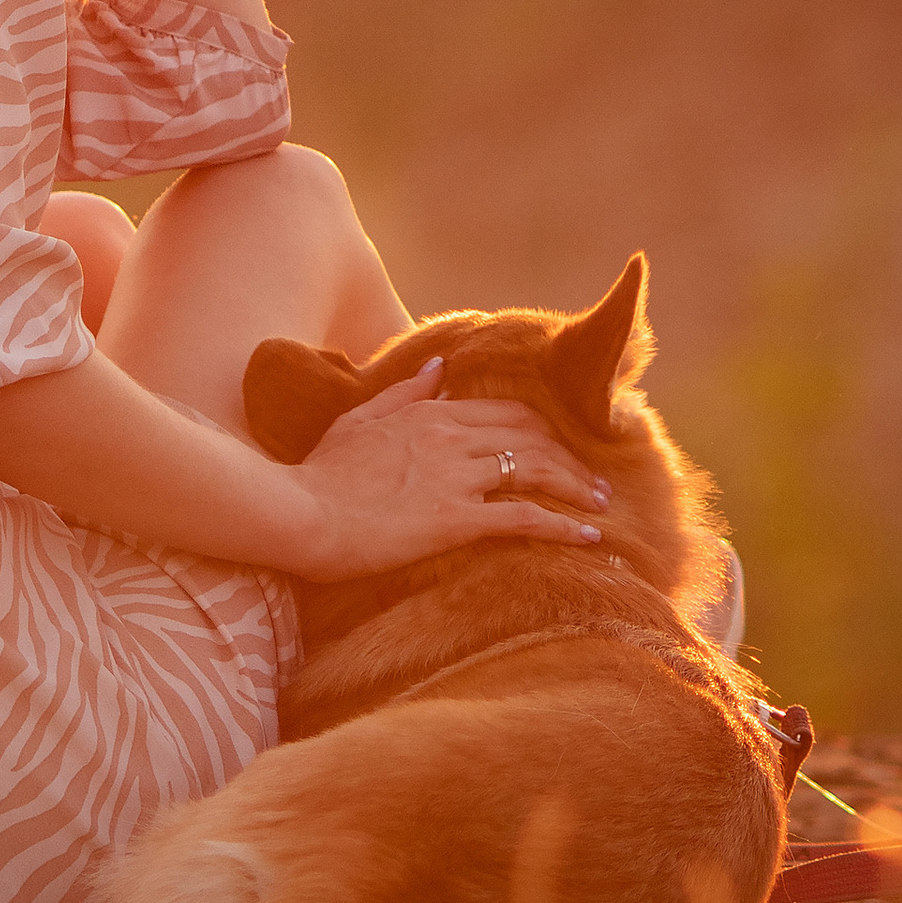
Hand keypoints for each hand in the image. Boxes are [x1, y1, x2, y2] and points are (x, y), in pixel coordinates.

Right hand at [279, 360, 611, 583]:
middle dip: (571, 457)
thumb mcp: (358, 419)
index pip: (506, 412)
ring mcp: (454, 475)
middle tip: (596, 480)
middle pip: (531, 437)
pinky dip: (562, 525)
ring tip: (601, 505)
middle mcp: (450, 435)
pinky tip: (586, 537)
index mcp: (429, 412)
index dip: (543, 430)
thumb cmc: (320, 473)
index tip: (565, 448)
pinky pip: (523, 517)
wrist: (299, 513)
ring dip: (577, 487)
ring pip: (536, 469)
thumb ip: (403, 392)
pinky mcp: (454, 518)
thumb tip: (439, 366)